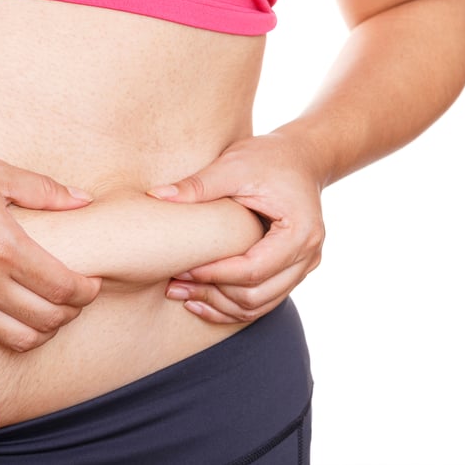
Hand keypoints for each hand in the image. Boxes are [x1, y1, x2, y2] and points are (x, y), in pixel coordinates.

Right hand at [0, 148, 101, 427]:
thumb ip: (44, 190)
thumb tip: (83, 199)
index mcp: (5, 248)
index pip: (63, 286)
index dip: (87, 290)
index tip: (93, 283)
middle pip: (48, 316)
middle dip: (72, 311)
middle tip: (75, 297)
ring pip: (18, 340)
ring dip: (43, 335)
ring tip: (50, 320)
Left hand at [148, 131, 323, 322]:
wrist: (301, 158)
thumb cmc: (269, 158)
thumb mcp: (233, 165)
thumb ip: (198, 185)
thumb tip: (156, 197)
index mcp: (299, 232)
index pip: (253, 268)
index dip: (215, 274)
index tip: (182, 268)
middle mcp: (307, 255)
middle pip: (256, 295)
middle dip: (212, 294)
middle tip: (174, 285)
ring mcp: (302, 267)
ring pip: (258, 305)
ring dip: (218, 305)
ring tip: (181, 294)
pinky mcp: (291, 272)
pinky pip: (261, 301)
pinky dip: (230, 306)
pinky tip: (199, 301)